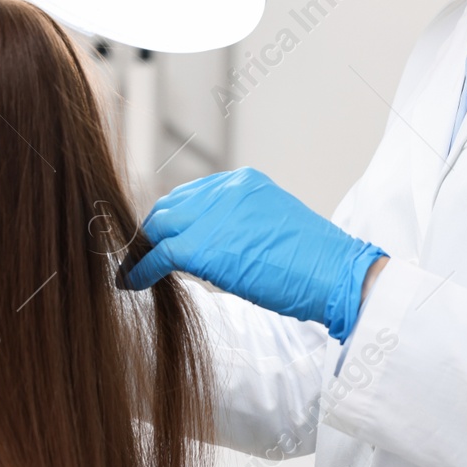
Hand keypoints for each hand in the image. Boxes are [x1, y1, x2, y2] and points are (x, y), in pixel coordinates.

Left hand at [121, 166, 387, 341]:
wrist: (334, 274)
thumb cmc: (314, 262)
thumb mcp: (273, 227)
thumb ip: (239, 226)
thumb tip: (211, 247)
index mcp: (244, 182)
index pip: (192, 193)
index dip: (174, 218)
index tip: (162, 236)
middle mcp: (225, 189)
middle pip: (170, 205)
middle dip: (152, 231)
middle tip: (140, 254)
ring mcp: (212, 214)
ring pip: (158, 226)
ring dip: (142, 249)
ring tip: (132, 269)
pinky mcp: (201, 246)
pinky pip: (157, 255)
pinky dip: (139, 270)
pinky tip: (132, 283)